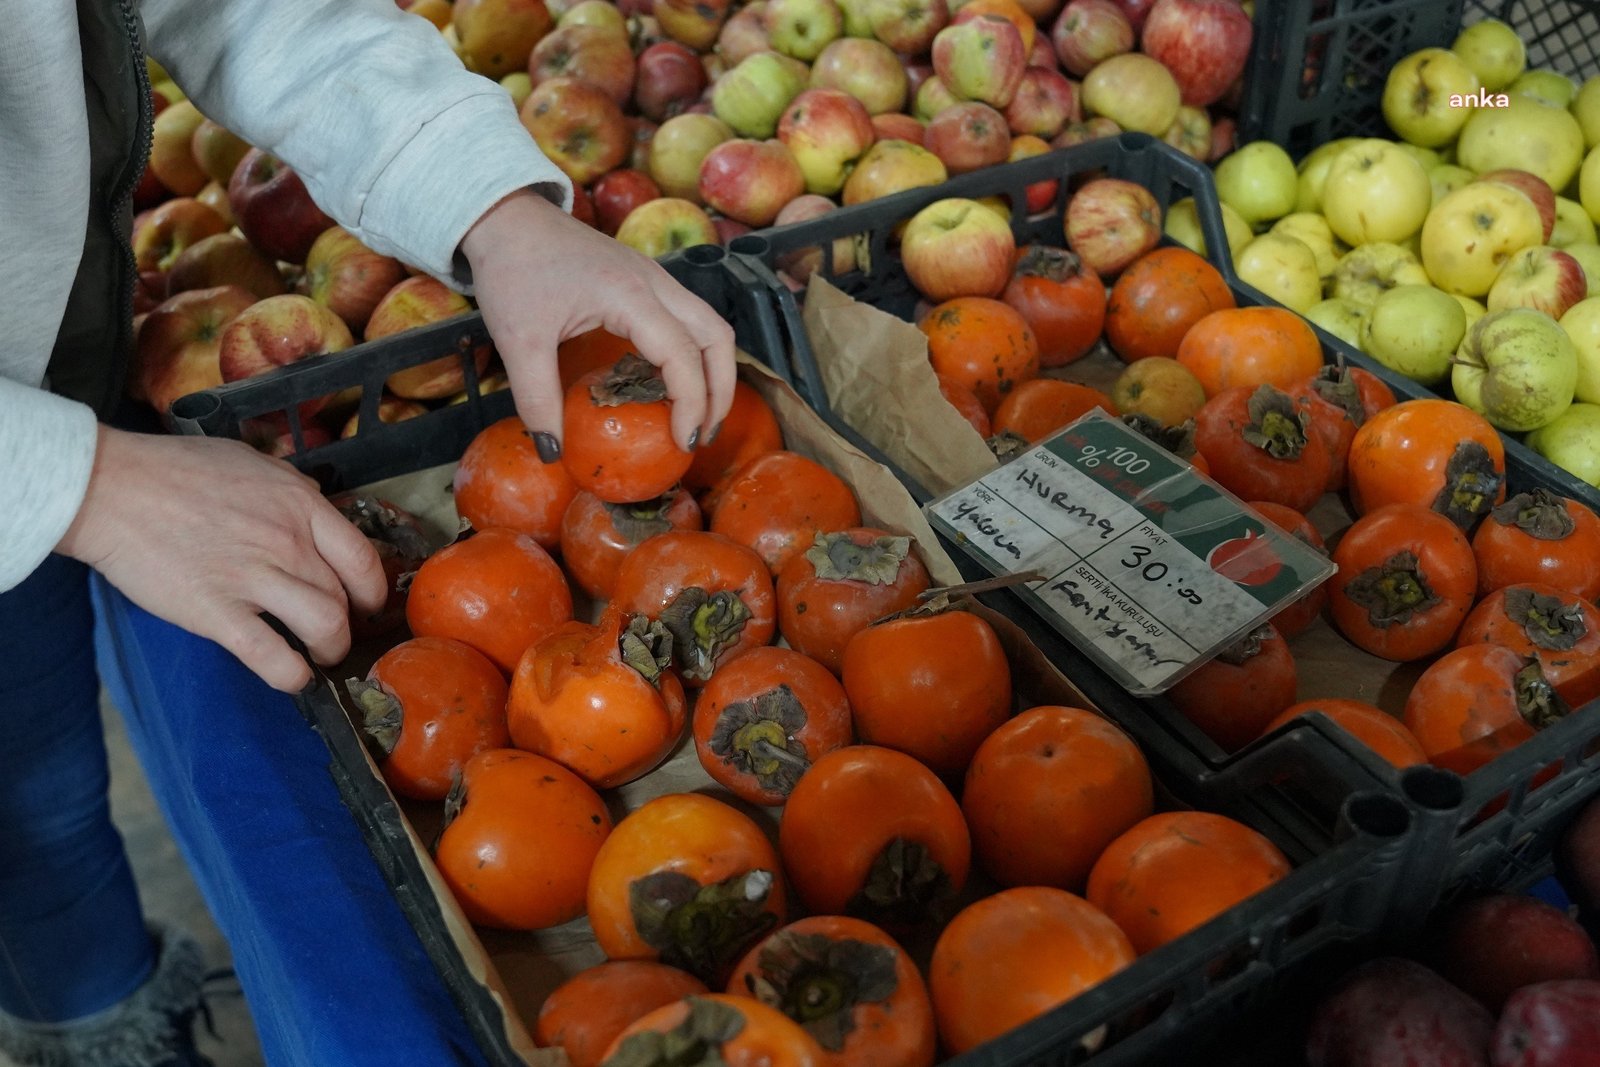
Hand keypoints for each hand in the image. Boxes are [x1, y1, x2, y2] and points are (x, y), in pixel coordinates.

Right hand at [57, 428, 385, 692]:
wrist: (111, 487)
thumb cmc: (176, 470)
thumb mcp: (251, 463)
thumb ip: (290, 490)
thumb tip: (314, 505)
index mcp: (300, 505)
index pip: (363, 559)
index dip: (373, 591)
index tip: (366, 603)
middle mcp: (287, 542)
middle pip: (344, 598)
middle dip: (348, 625)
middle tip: (334, 634)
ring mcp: (253, 578)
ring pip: (325, 627)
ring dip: (330, 651)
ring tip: (318, 656)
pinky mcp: (215, 612)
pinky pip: (272, 657)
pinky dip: (292, 676)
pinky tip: (293, 677)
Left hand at [461, 191, 736, 452]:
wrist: (506, 216)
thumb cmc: (512, 269)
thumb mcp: (518, 340)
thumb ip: (537, 399)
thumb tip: (553, 452)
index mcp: (630, 296)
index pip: (683, 356)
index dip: (692, 404)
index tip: (683, 442)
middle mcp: (654, 283)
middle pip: (717, 337)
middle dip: (720, 390)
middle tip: (702, 432)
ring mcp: (655, 276)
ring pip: (710, 324)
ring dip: (714, 370)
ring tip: (698, 413)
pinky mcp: (645, 278)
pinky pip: (689, 318)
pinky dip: (695, 353)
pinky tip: (671, 382)